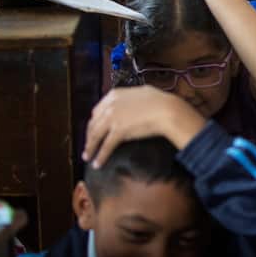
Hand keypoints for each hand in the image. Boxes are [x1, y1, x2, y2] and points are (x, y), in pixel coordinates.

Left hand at [83, 86, 207, 168]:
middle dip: (89, 136)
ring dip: (90, 148)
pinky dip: (101, 156)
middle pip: (93, 124)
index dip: (94, 123)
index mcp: (114, 95)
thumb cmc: (160, 101)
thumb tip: (130, 102)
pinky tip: (98, 163)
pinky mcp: (118, 131)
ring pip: (95, 136)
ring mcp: (112, 118)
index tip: (94, 130)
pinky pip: (106, 146)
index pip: (96, 111)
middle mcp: (109, 105)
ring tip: (88, 157)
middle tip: (88, 145)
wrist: (167, 110)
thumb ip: (130, 98)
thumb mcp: (141, 93)